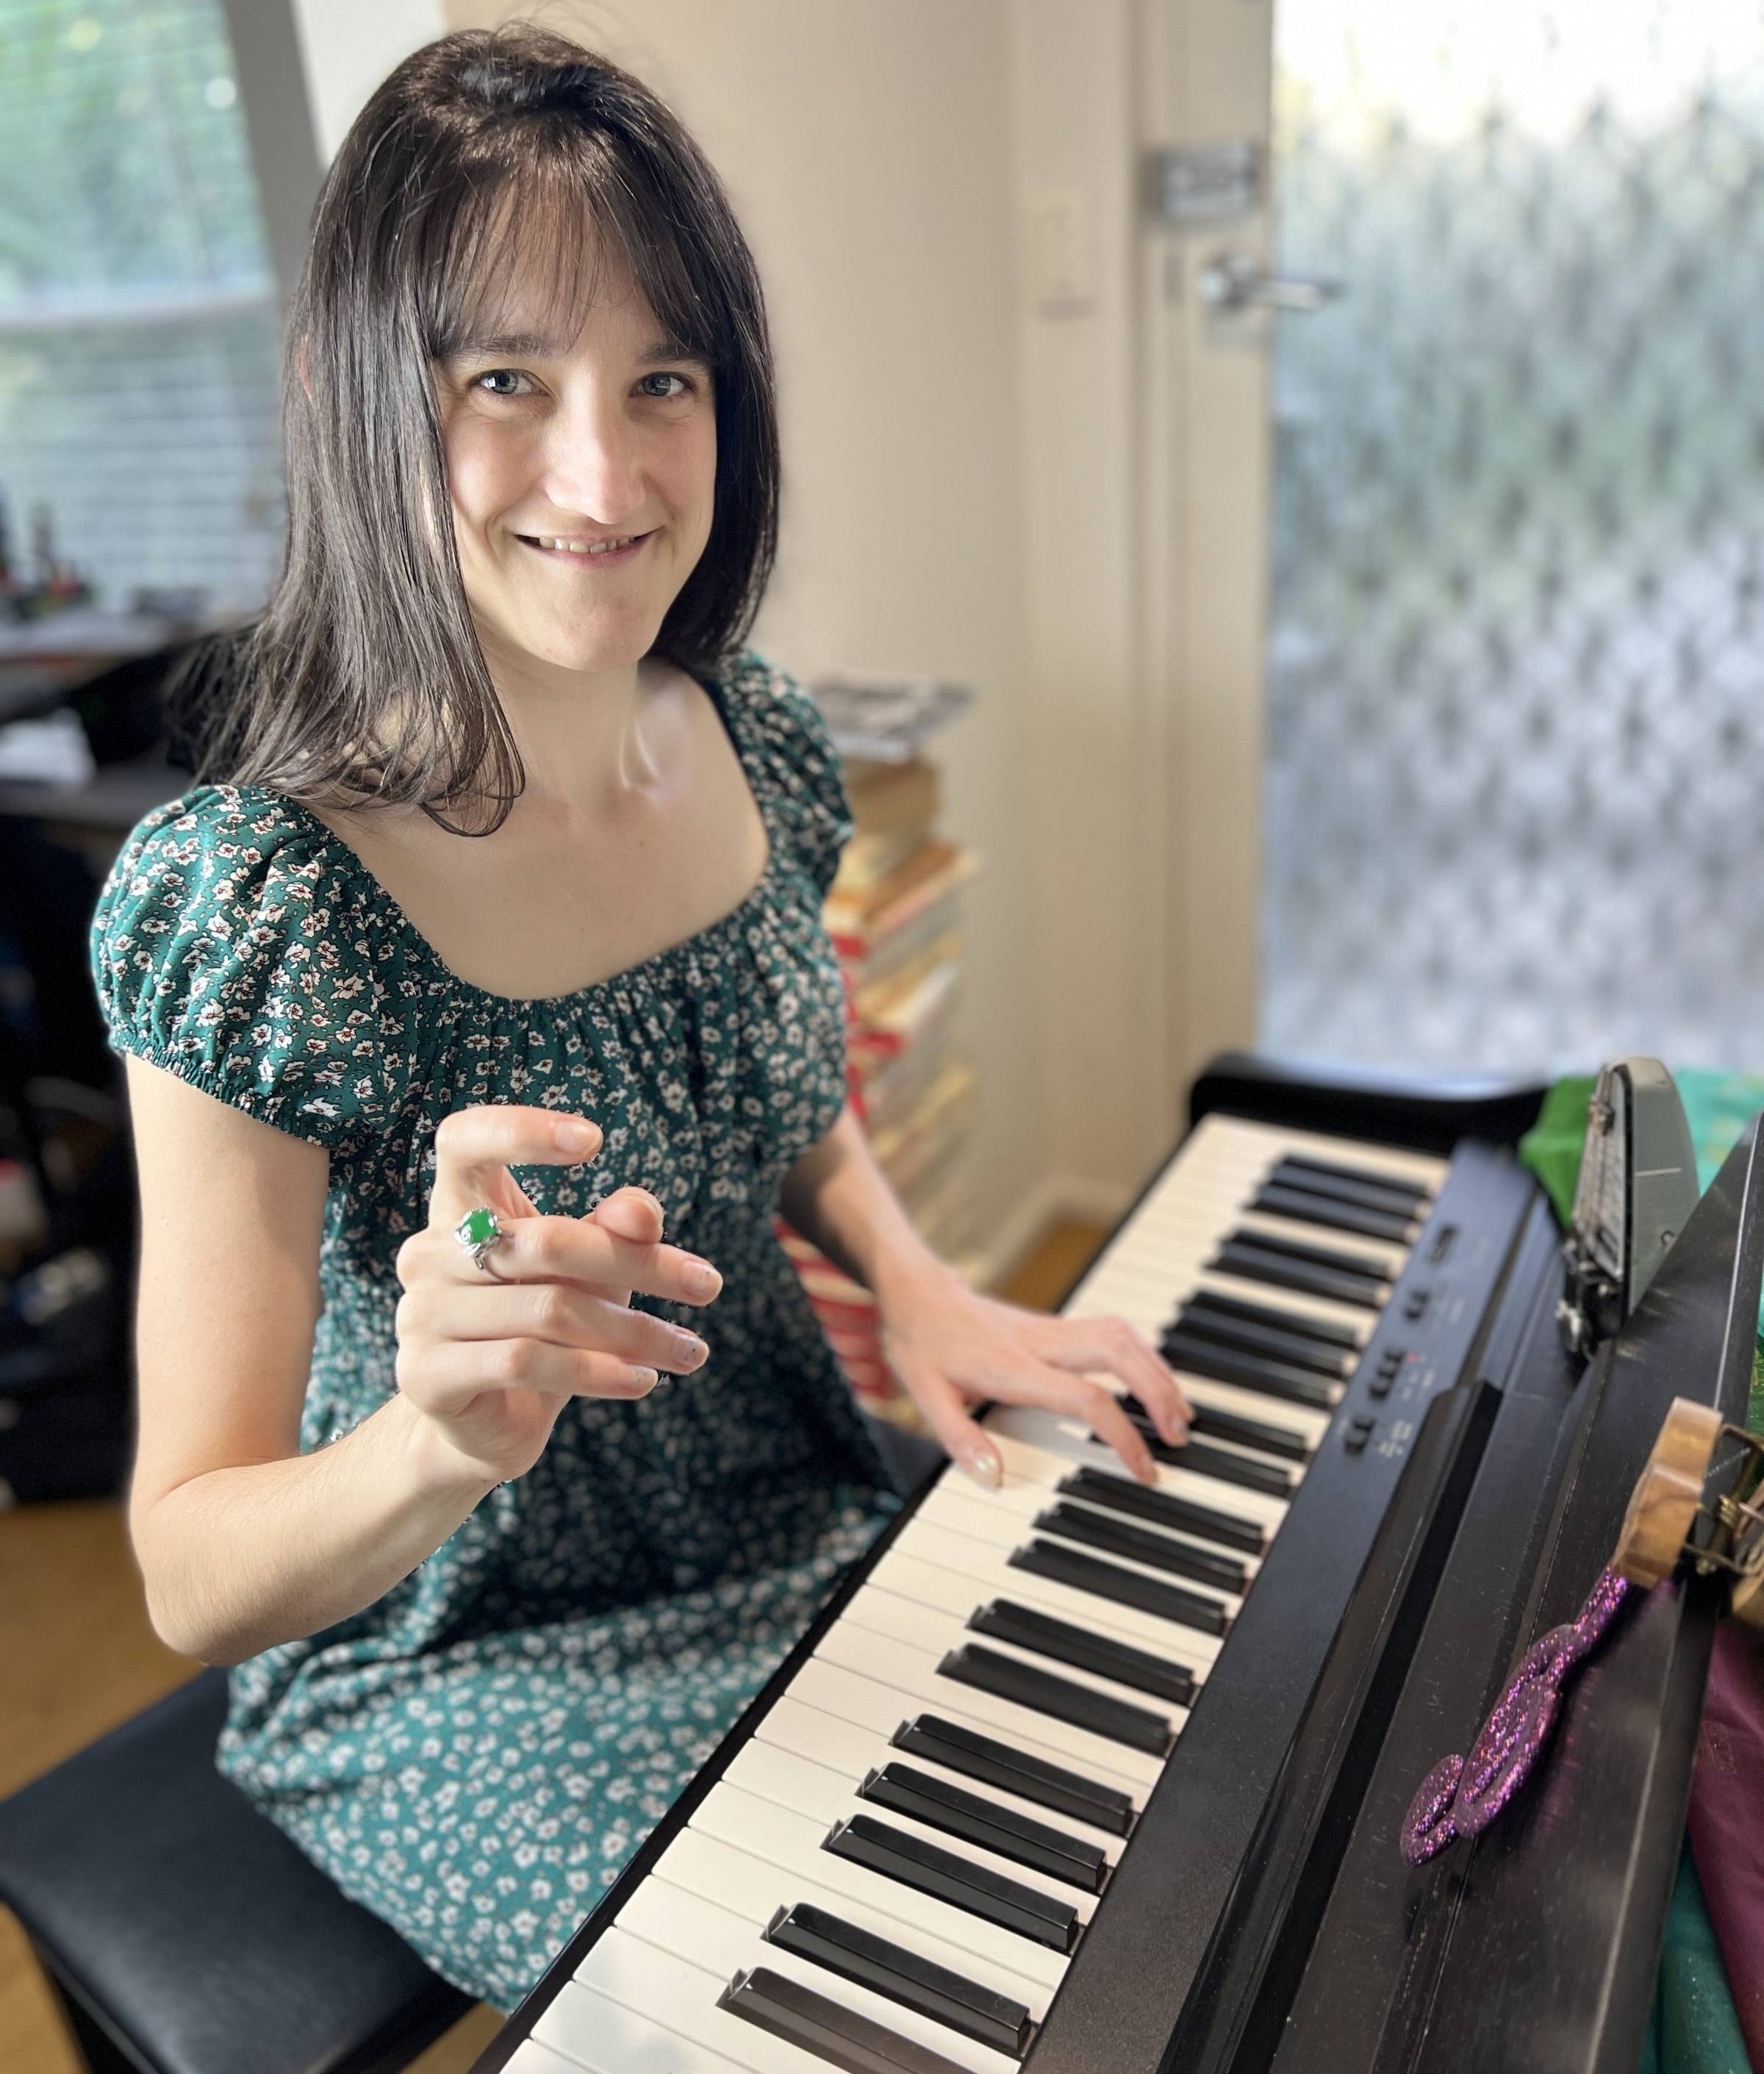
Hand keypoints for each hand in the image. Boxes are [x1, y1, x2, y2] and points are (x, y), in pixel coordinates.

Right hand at [393, 1104, 721, 1484]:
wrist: (489, 1424)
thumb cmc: (544, 1325)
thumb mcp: (590, 1269)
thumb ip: (616, 1230)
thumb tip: (643, 1213)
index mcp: (457, 1208)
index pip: (464, 1140)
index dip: (520, 1129)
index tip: (595, 1139)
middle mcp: (428, 1253)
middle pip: (544, 1241)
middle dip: (639, 1264)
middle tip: (709, 1287)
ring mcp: (419, 1315)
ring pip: (548, 1309)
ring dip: (633, 1331)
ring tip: (689, 1350)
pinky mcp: (425, 1376)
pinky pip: (527, 1362)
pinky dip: (598, 1372)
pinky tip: (644, 1380)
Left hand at [876, 1259, 1191, 1489]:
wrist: (918, 1290)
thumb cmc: (923, 1341)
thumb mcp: (925, 1395)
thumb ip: (960, 1439)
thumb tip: (995, 1478)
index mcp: (1013, 1365)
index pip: (1086, 1398)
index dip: (1122, 1434)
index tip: (1143, 1467)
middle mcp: (1041, 1342)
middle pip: (1119, 1353)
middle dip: (1158, 1392)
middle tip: (1179, 1434)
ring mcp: (1050, 1328)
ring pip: (1122, 1335)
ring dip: (1156, 1370)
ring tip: (1178, 1412)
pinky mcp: (1054, 1324)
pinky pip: (1112, 1332)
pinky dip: (1141, 1356)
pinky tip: (1151, 1380)